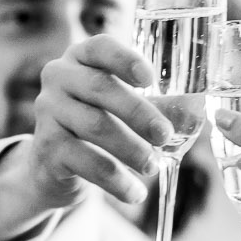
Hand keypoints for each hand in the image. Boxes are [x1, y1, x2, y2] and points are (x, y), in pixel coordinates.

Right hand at [0, 35, 173, 240]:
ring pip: (96, 126)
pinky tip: (134, 193)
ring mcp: (48, 111)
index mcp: (79, 58)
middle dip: (139, 113)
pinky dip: (116, 180)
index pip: (100, 47)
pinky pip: (86, 162)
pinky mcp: (46, 147)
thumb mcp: (114, 103)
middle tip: (164, 135)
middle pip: (101, 88)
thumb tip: (194, 112)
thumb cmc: (96, 123)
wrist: (53, 164)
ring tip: (152, 167)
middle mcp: (58, 77)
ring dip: (131, 149)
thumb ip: (144, 98)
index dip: (126, 60)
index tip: (150, 80)